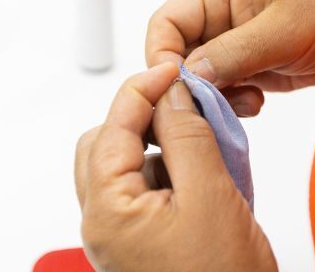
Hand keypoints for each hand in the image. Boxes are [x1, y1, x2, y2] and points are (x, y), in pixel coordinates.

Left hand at [75, 63, 276, 270]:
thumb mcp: (210, 197)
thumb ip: (187, 135)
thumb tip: (172, 91)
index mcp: (108, 212)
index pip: (112, 127)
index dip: (143, 89)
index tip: (174, 69)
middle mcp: (104, 225)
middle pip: (106, 145)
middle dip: (145, 121)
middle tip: (187, 110)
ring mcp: (122, 238)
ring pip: (127, 168)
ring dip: (163, 149)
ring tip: (210, 152)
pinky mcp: (143, 246)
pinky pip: (147, 194)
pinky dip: (174, 175)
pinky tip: (209, 182)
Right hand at [146, 0, 314, 114]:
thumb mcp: (281, 31)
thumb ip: (232, 52)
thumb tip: (187, 77)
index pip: (165, 23)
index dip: (162, 56)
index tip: (179, 88)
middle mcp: (215, 15)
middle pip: (175, 54)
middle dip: (192, 82)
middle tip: (218, 103)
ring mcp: (228, 42)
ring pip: (195, 76)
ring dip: (214, 96)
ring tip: (250, 102)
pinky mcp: (243, 66)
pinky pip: (218, 89)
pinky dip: (230, 102)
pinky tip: (257, 103)